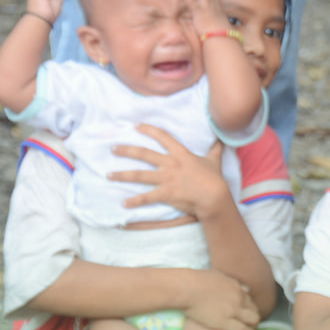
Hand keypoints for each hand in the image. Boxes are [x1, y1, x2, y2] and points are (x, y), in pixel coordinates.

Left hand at [109, 123, 227, 218]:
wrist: (214, 197)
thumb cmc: (214, 179)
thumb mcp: (215, 160)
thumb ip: (215, 149)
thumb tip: (221, 138)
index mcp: (180, 154)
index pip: (163, 137)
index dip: (149, 130)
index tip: (136, 126)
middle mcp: (170, 164)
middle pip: (143, 154)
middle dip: (126, 150)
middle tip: (112, 148)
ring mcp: (166, 179)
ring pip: (139, 175)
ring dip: (122, 175)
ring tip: (108, 175)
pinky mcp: (165, 193)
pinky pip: (146, 197)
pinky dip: (134, 201)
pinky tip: (124, 203)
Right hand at [184, 269, 259, 329]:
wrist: (187, 289)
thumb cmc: (196, 280)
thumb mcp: (218, 276)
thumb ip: (230, 282)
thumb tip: (243, 288)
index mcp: (236, 286)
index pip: (249, 298)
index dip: (250, 307)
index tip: (248, 312)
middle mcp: (238, 298)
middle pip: (254, 309)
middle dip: (254, 317)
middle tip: (252, 324)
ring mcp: (233, 310)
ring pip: (252, 320)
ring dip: (254, 326)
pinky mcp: (224, 322)